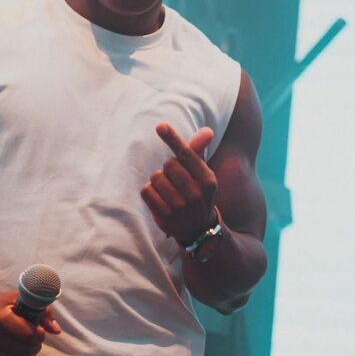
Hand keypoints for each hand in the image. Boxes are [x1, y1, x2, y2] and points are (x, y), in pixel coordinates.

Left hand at [140, 123, 218, 243]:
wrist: (198, 229)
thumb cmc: (197, 192)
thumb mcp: (202, 173)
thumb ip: (199, 151)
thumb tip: (208, 130)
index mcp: (207, 179)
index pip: (186, 154)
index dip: (172, 139)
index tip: (160, 126)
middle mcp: (196, 193)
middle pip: (168, 164)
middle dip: (167, 168)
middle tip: (174, 179)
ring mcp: (181, 207)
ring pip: (156, 177)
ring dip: (157, 180)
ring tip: (167, 190)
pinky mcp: (165, 216)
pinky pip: (146, 191)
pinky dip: (149, 192)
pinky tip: (158, 198)